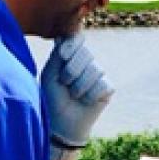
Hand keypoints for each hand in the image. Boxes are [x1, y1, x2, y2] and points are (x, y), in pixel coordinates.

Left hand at [40, 34, 114, 159]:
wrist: (61, 123)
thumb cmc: (52, 97)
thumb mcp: (50, 74)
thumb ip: (57, 55)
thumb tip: (63, 36)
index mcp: (72, 56)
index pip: (77, 39)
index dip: (72, 45)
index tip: (63, 55)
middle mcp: (87, 62)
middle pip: (86, 54)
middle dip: (72, 71)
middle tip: (64, 84)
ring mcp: (99, 75)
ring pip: (94, 70)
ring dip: (79, 86)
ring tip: (74, 96)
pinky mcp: (108, 88)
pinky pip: (102, 85)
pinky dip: (90, 95)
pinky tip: (85, 102)